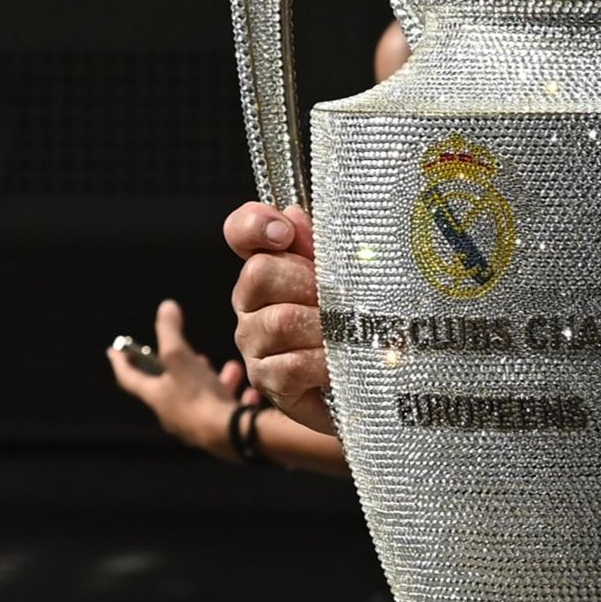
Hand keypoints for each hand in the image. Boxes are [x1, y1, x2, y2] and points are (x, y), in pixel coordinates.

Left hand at [106, 299, 258, 460]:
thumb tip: (166, 306)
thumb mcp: (179, 356)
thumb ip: (169, 330)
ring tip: (227, 367)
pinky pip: (222, 410)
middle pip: (166, 388)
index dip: (121, 362)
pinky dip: (232, 397)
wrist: (230, 436)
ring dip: (211, 379)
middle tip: (179, 355)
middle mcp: (171, 414)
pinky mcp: (217, 434)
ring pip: (198, 397)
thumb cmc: (199, 396)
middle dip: (174, 369)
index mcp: (156, 397)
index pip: (129, 378)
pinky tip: (248, 391)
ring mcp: (194, 426)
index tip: (113, 350)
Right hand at [226, 202, 333, 435]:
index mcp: (267, 269)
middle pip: (260, 273)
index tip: (284, 233)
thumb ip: (319, 249)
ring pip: (280, 321)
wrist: (359, 386)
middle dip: (307, 282)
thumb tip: (294, 215)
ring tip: (347, 333)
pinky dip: (321, 362)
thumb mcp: (341, 280)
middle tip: (339, 298)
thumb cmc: (349, 325)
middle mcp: (250, 303)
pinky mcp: (267, 381)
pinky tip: (338, 362)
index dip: (255, 224)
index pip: (241, 232)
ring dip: (322, 326)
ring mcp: (254, 343)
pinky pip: (290, 365)